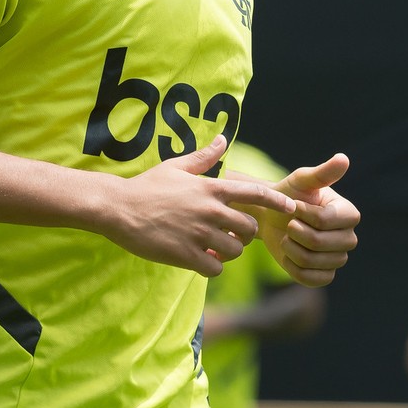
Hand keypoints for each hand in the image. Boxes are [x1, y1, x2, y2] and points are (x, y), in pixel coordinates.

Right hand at [108, 136, 294, 276]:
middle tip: (230, 234)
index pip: (256, 194)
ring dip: (228, 252)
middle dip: (244, 234)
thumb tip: (222, 139)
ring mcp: (198, 233)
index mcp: (210, 188)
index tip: (290, 208)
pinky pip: (215, 267)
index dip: (278, 202)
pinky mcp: (185, 254)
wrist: (117, 208)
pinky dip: (212, 266)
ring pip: (235, 250)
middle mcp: (209, 210)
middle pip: (249, 228)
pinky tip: (200, 260)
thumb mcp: (175, 166)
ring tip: (213, 248)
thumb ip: (204, 156)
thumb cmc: (147, 186)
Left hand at [254, 155, 360, 286]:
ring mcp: (338, 259)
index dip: (302, 214)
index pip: (324, 220)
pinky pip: (308, 278)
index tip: (293, 205)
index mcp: (349, 214)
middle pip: (317, 243)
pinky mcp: (325, 276)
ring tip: (288, 236)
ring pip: (310, 261)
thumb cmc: (289, 195)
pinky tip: (289, 253)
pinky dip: (292, 266)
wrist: (272, 217)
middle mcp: (349, 238)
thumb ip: (322, 173)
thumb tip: (344, 158)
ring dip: (290, 247)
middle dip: (294, 231)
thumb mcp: (302, 180)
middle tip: (289, 222)